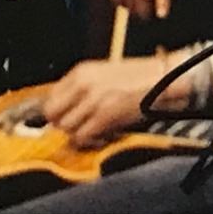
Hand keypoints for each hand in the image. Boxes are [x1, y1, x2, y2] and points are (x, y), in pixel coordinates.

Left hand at [41, 56, 166, 147]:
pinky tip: (99, 138)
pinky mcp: (106, 115)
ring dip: (76, 135)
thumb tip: (66, 109)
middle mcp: (82, 84)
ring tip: (89, 134)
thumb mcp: (102, 75)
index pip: (50, 97)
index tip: (61, 120)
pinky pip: (83, 135)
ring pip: (66, 127)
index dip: (55, 113)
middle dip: (61, 125)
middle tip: (74, 129)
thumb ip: (81, 89)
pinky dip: (88, 141)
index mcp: (80, 72)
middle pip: (53, 114)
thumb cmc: (137, 79)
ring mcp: (93, 100)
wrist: (162, 79)